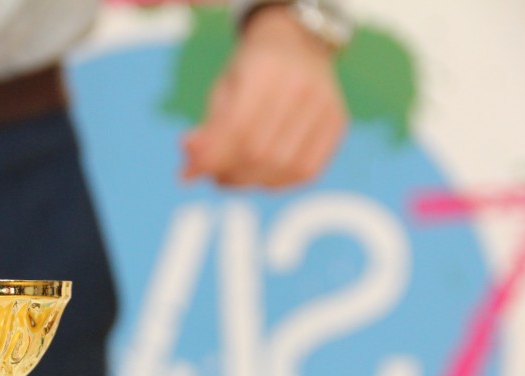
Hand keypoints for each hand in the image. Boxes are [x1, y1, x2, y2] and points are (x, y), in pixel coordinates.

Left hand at [181, 4, 345, 188]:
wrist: (297, 45)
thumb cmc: (249, 73)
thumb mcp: (222, 92)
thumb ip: (206, 134)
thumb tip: (186, 176)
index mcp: (265, 68)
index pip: (238, 129)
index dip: (213, 158)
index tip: (192, 172)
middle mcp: (302, 85)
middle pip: (261, 152)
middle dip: (230, 173)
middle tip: (214, 176)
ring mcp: (325, 104)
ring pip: (284, 167)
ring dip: (251, 182)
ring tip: (233, 175)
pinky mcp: (338, 122)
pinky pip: (306, 171)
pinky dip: (277, 182)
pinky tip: (260, 176)